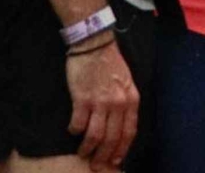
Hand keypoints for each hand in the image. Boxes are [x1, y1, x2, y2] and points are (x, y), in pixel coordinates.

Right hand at [66, 38, 138, 169]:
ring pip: (95, 136)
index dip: (122, 150)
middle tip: (96, 165)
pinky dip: (75, 131)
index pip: (129, 132)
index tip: (115, 162)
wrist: (94, 44)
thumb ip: (125, 104)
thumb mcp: (127, 83)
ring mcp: (100, 102)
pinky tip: (73, 130)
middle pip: (112, 138)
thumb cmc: (110, 64)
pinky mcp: (82, 98)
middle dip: (104, 156)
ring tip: (83, 153)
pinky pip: (78, 123)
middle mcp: (118, 103)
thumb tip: (120, 128)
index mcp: (131, 100)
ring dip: (88, 148)